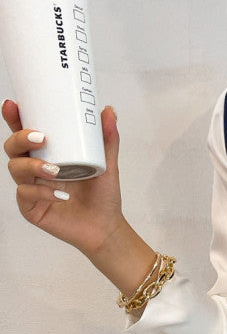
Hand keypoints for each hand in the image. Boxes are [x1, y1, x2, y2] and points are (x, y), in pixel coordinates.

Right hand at [2, 99, 124, 256]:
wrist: (107, 228)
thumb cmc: (103, 196)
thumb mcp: (107, 165)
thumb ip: (107, 140)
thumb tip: (108, 111)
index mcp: (47, 155)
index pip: (24, 133)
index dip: (14, 118)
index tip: (13, 105)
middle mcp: (34, 170)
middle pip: (12, 148)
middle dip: (20, 139)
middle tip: (40, 138)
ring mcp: (31, 189)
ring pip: (16, 169)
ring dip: (32, 166)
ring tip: (54, 170)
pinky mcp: (31, 208)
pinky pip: (26, 196)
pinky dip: (42, 192)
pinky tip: (60, 194)